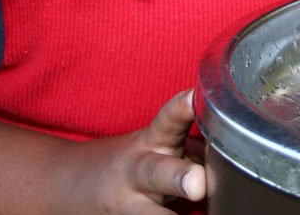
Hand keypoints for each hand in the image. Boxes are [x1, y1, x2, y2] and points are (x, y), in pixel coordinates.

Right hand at [60, 89, 205, 213]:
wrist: (66, 184)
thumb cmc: (133, 161)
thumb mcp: (157, 143)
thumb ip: (191, 144)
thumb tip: (234, 148)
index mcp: (152, 142)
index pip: (166, 120)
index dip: (181, 109)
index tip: (194, 97)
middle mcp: (140, 173)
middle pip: (158, 173)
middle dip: (179, 177)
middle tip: (198, 184)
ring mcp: (132, 205)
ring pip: (152, 214)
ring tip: (197, 208)